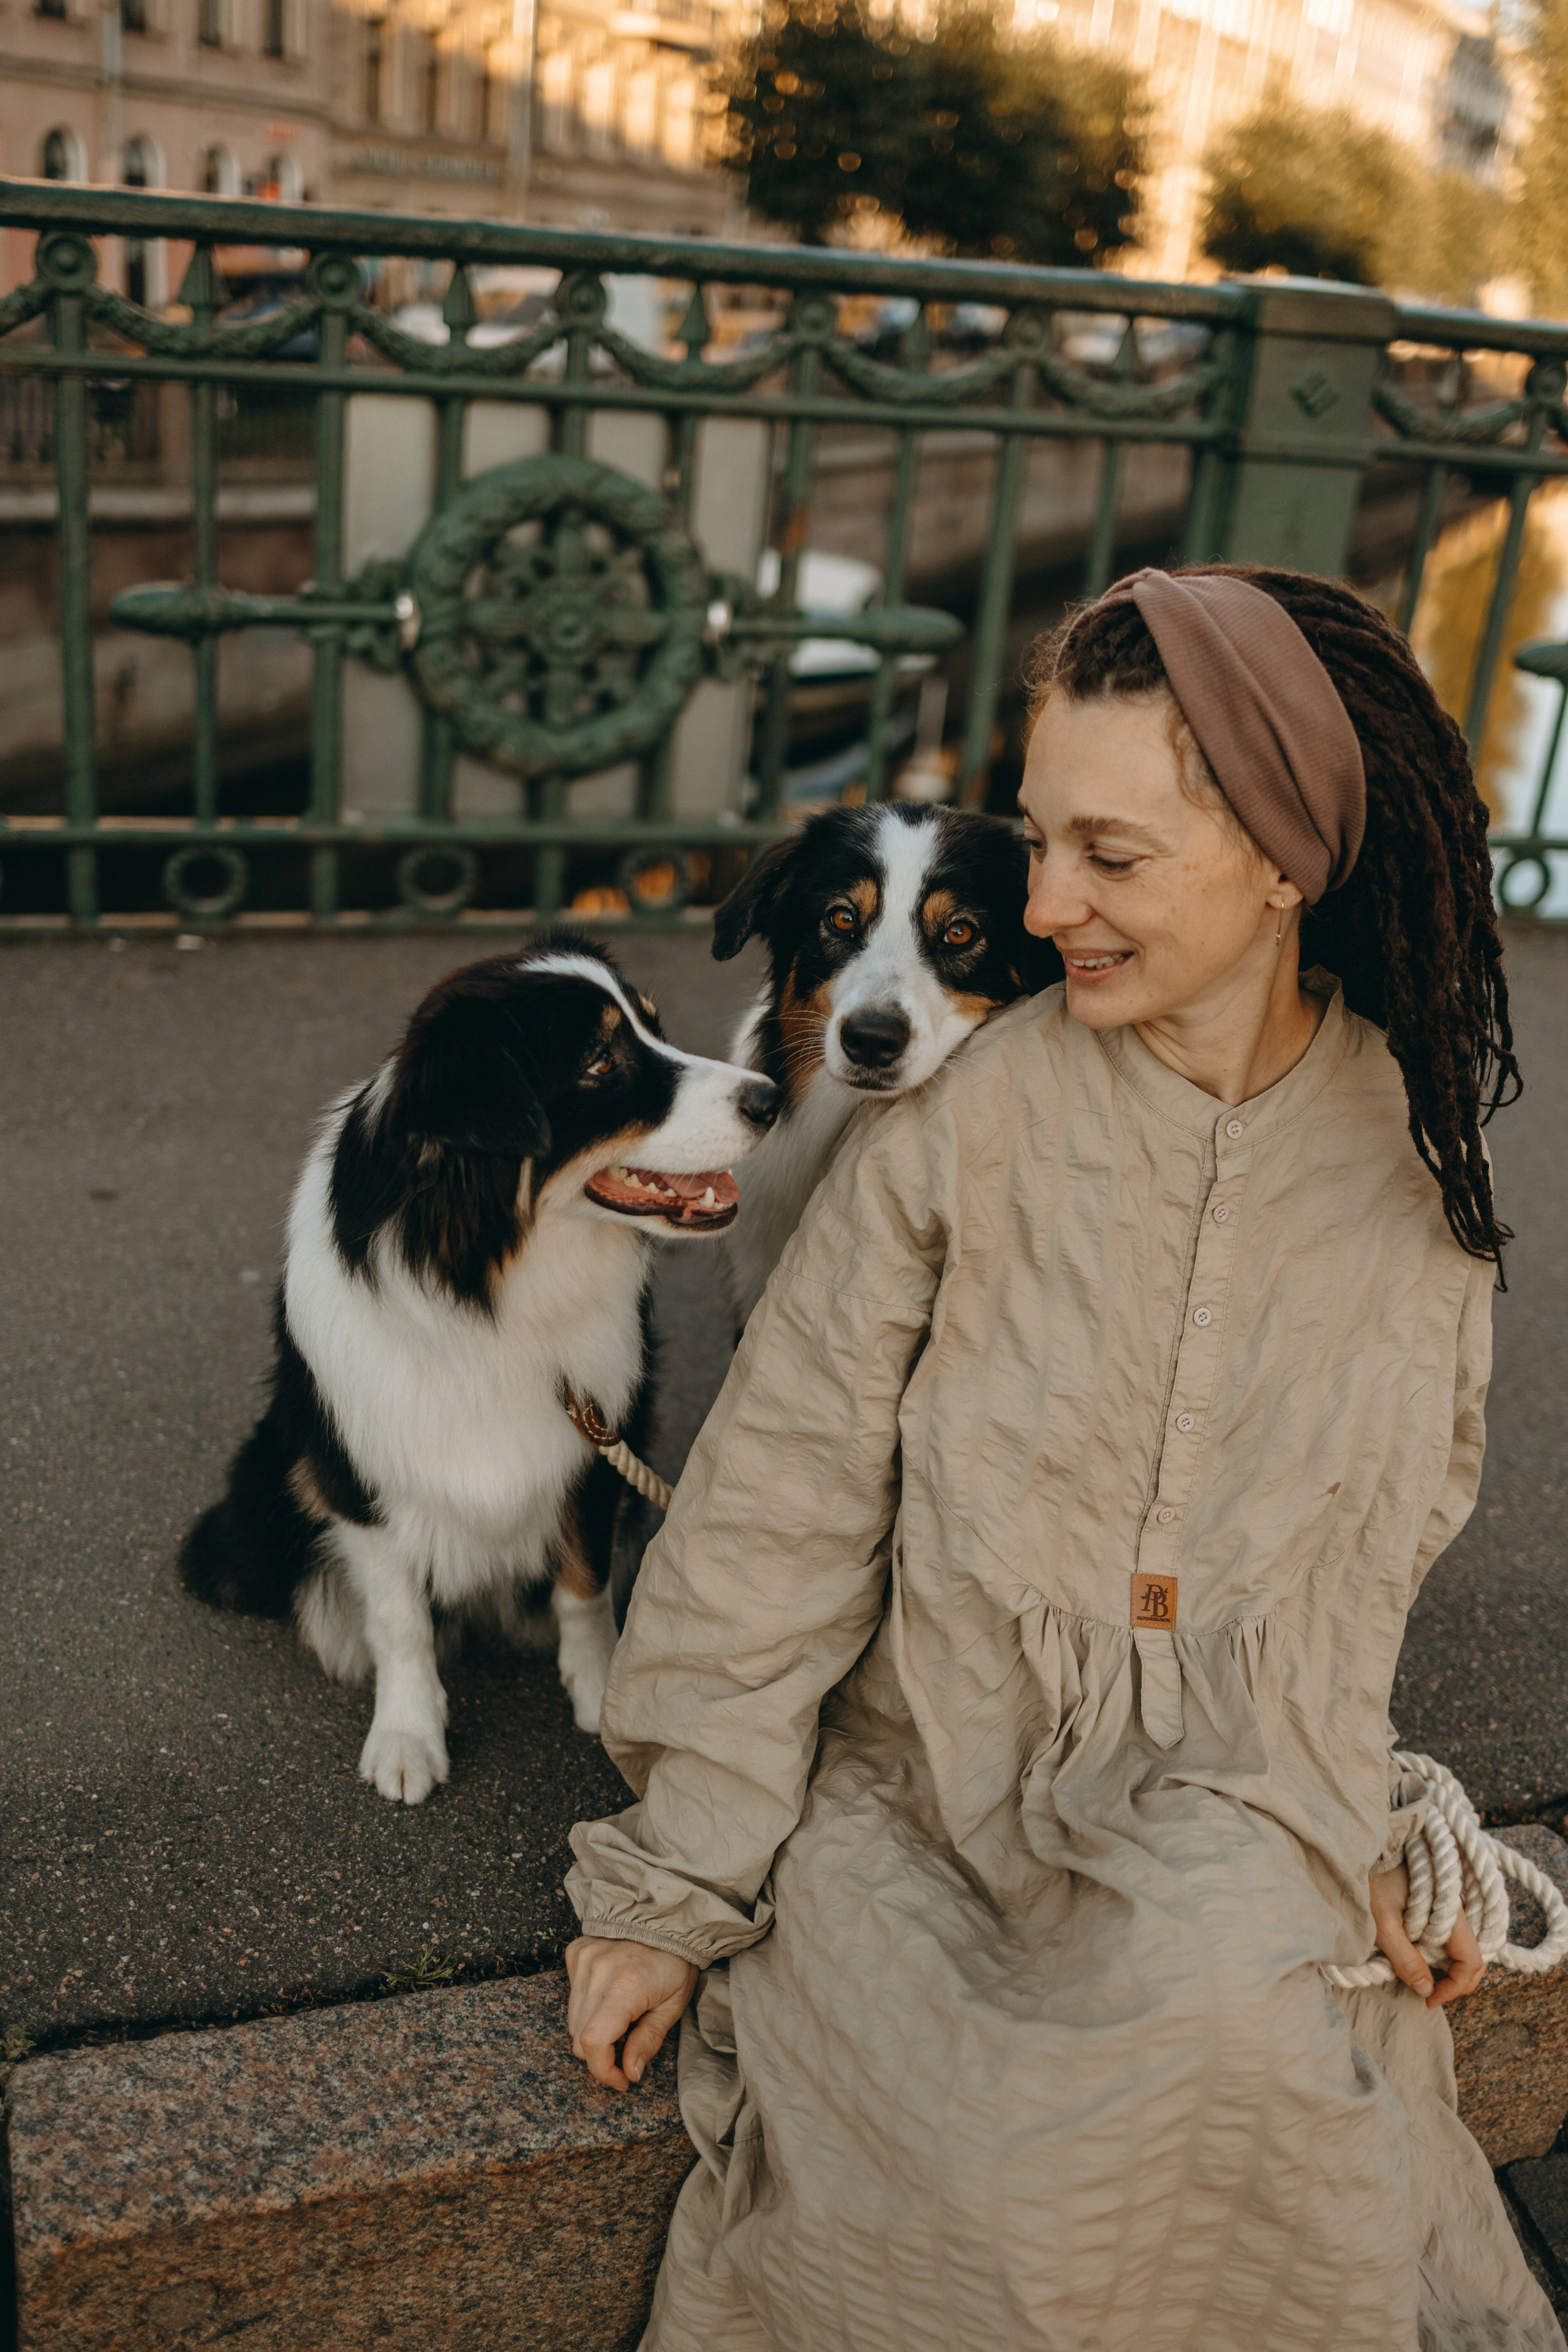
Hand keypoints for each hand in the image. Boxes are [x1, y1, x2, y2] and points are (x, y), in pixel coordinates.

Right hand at [565, 1936, 697, 2090]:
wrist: (667, 1918)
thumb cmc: (676, 1963)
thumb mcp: (672, 2006)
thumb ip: (648, 2041)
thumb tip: (630, 2073)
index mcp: (626, 1985)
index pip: (592, 2042)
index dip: (603, 2071)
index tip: (621, 2079)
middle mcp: (597, 1970)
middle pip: (579, 2038)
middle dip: (601, 2055)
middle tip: (627, 2048)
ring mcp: (583, 1959)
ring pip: (572, 2021)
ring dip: (593, 2031)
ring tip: (621, 2019)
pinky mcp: (576, 1952)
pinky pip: (572, 1996)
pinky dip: (588, 2006)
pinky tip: (610, 1995)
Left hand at [1370, 1862, 1485, 2008]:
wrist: (1362, 1849)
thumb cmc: (1371, 1882)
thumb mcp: (1383, 1924)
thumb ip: (1405, 1959)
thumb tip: (1427, 1991)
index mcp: (1450, 1912)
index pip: (1471, 1960)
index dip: (1454, 1987)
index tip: (1429, 1999)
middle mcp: (1457, 1910)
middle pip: (1474, 1957)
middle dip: (1457, 1983)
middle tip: (1429, 1995)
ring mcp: (1449, 1908)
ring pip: (1464, 1949)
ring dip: (1451, 1971)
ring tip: (1426, 1982)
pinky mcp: (1439, 1906)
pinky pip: (1452, 1938)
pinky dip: (1444, 1957)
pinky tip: (1423, 1961)